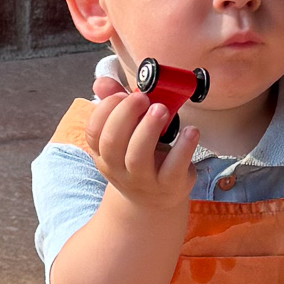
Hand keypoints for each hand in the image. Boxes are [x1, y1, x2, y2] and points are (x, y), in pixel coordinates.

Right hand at [82, 72, 197, 213]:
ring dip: (148, 129)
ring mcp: (144, 180)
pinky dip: (183, 147)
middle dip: (125, 115)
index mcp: (104, 153)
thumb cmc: (139, 156)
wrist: (155, 201)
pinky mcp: (169, 185)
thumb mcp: (126, 134)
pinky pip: (173, 167)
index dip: (104, 111)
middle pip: (112, 143)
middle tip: (142, 97)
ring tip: (161, 109)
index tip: (120, 94)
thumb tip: (102, 82)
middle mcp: (119, 169)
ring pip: (137, 157)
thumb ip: (116, 106)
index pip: (93, 133)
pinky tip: (190, 131)